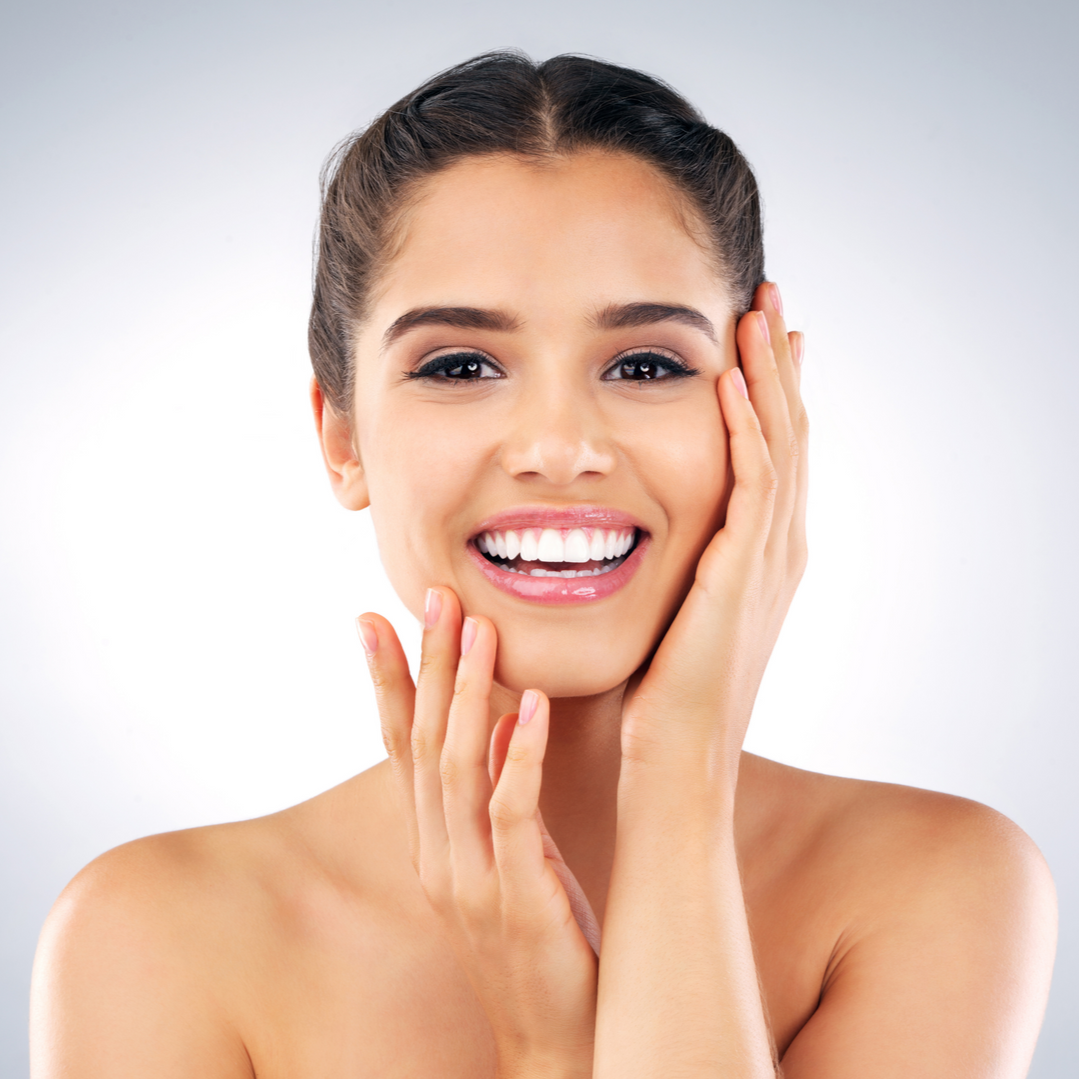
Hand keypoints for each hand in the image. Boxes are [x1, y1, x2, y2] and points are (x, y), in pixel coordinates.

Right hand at [357, 590, 598, 1078]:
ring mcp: (470, 879)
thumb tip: (494, 724)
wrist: (556, 1036)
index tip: (373, 617)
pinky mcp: (516, 898)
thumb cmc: (537, 937)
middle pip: (422, 743)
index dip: (386, 682)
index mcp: (430, 843)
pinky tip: (532, 707)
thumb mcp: (501, 859)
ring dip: (467, 694)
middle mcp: (436, 855)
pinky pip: (512, 817)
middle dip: (427, 665)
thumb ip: (486, 798)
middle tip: (433, 595)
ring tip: (480, 629)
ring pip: (457, 769)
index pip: (398, 748)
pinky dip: (516, 758)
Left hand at [620, 282, 806, 781]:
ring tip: (759, 314)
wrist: (675, 767)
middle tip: (770, 303)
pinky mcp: (741, 578)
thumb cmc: (659, 701)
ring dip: (768, 377)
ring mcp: (766, 565)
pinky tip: (732, 381)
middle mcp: (776, 553)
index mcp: (759, 559)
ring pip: (779, 447)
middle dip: (777, 366)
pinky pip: (752, 485)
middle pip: (788, 436)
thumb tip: (633, 534)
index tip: (755, 339)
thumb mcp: (671, 617)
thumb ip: (670, 568)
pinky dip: (748, 430)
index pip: (773, 455)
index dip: (768, 394)